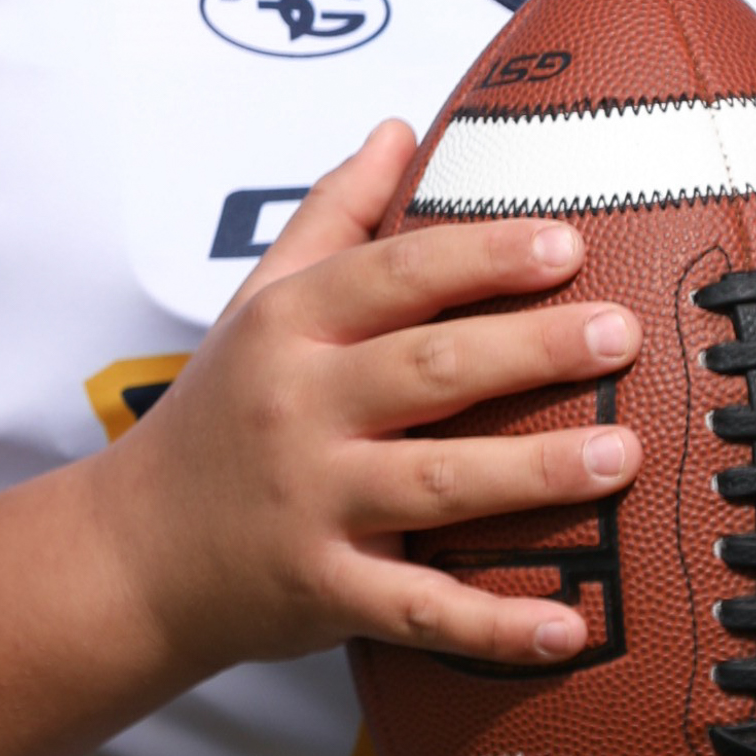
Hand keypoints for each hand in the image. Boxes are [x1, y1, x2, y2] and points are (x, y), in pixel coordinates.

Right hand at [97, 121, 643, 675]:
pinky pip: (418, 608)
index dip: (483, 256)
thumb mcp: (261, 299)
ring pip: (437, 483)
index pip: (396, 275)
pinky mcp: (322, 592)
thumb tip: (400, 129)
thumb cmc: (220, 411)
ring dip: (534, 472)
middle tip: (620, 335)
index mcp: (290, 326)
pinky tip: (569, 626)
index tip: (566, 245)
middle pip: (429, 368)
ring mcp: (311, 504)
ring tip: (622, 455)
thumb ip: (334, 212)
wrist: (133, 551)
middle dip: (531, 350)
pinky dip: (494, 625)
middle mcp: (300, 408)